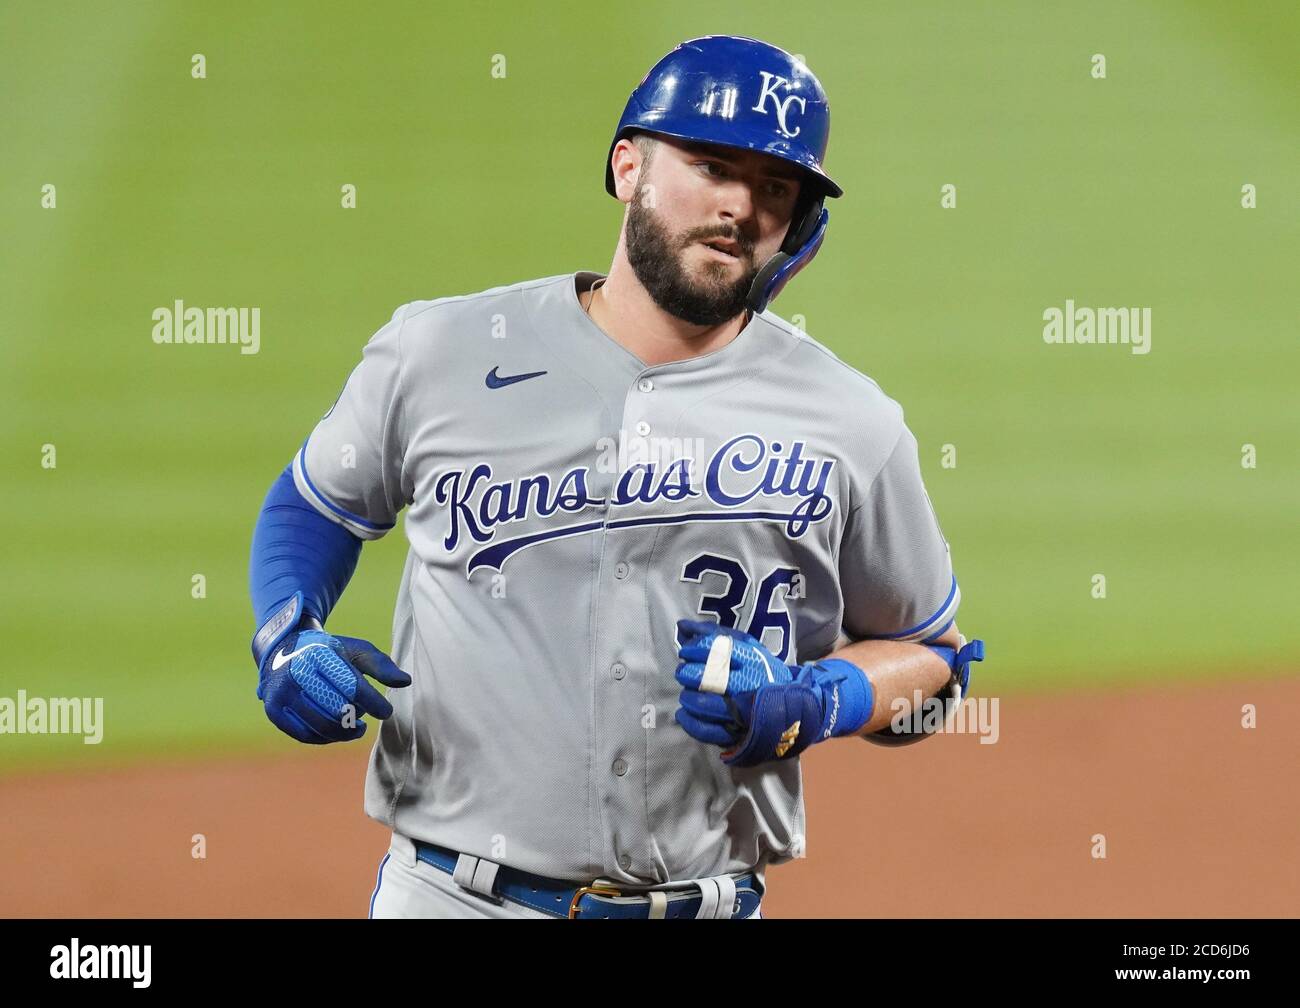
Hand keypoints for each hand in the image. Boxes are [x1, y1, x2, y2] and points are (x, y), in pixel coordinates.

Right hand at [257, 628, 410, 743]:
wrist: (283, 651)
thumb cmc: (328, 653)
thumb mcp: (355, 650)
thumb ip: (380, 665)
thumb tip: (405, 682)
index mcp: (319, 654)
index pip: (351, 685)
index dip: (373, 702)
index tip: (386, 711)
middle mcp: (297, 673)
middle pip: (336, 709)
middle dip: (356, 719)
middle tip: (365, 721)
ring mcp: (281, 693)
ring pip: (322, 726)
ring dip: (344, 732)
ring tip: (356, 728)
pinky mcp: (274, 711)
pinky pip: (306, 735)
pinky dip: (326, 737)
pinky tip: (338, 732)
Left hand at [673, 619, 872, 767]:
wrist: (795, 705)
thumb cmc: (762, 671)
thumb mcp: (746, 647)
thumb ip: (714, 635)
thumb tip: (681, 626)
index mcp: (754, 661)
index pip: (719, 650)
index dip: (696, 650)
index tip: (686, 652)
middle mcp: (751, 685)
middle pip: (712, 678)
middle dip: (690, 674)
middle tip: (683, 673)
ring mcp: (746, 711)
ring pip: (708, 706)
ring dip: (690, 698)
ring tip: (686, 694)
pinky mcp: (740, 732)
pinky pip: (709, 731)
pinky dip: (691, 723)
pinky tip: (684, 714)